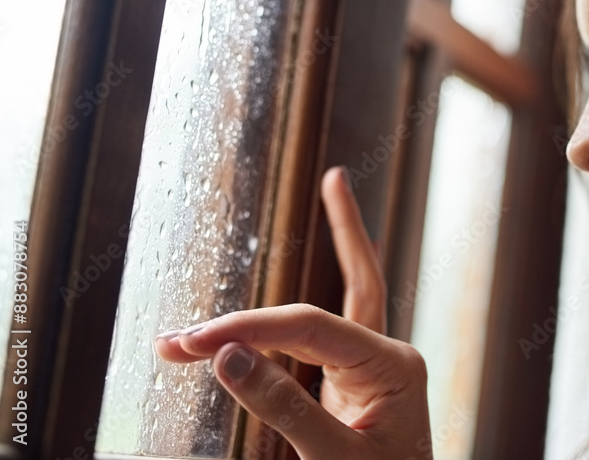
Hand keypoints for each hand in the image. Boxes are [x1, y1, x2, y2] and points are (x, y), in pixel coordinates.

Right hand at [155, 167, 431, 458]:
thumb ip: (284, 408)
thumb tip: (228, 355)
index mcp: (393, 365)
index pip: (311, 327)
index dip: (249, 327)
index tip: (195, 341)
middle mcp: (385, 356)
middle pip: (344, 289)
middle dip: (329, 240)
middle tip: (319, 180)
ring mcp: (368, 370)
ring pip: (320, 317)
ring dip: (266, 312)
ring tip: (199, 322)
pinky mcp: (348, 388)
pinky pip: (314, 344)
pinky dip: (276, 334)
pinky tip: (252, 324)